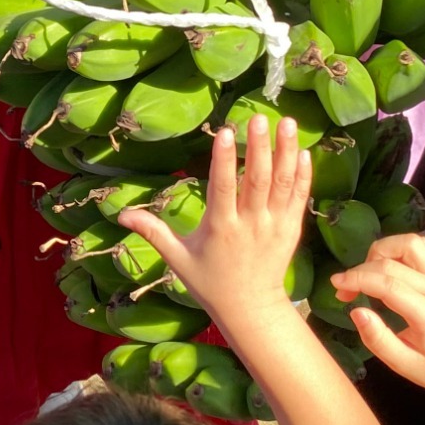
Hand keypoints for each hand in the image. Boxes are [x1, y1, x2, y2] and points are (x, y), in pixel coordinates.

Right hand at [119, 117, 310, 326]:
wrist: (250, 308)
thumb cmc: (210, 282)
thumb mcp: (177, 258)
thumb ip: (152, 231)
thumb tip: (121, 213)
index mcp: (221, 229)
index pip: (223, 189)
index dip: (225, 160)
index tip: (226, 132)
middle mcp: (250, 225)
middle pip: (257, 181)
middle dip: (259, 147)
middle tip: (259, 116)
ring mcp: (274, 227)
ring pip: (283, 184)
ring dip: (286, 152)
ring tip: (288, 123)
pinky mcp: (292, 230)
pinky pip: (299, 198)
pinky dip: (304, 174)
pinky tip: (304, 151)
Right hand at [331, 233, 424, 424]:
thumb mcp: (405, 366)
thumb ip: (378, 340)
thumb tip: (356, 311)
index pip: (388, 284)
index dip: (357, 279)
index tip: (336, 285)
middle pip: (393, 262)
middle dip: (361, 270)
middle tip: (346, 289)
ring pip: (409, 243)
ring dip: (382, 251)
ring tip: (369, 272)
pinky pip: (422, 245)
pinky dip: (399, 248)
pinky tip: (388, 267)